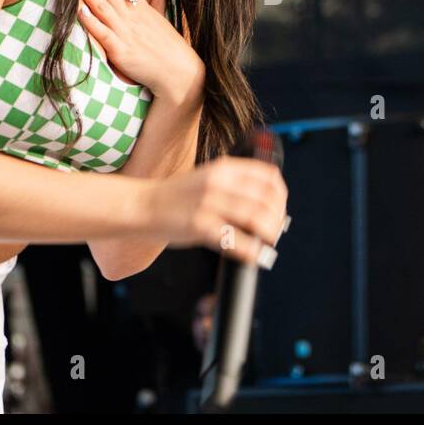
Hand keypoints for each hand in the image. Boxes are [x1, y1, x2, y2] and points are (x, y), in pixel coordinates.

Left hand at [75, 0, 202, 99]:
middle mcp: (130, 14)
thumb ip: (159, 6)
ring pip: (102, 4)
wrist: (181, 76)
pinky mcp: (120, 50)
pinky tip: (78, 9)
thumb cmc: (170, 50)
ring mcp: (124, 31)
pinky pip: (102, 33)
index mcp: (139, 5)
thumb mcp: (163, 23)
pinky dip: (90, 21)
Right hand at [141, 156, 288, 268]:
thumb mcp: (207, 178)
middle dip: (277, 218)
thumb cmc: (177, 197)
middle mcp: (218, 182)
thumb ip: (234, 185)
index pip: (268, 175)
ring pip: (256, 217)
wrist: (143, 205)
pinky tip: (254, 256)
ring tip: (267, 243)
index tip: (280, 209)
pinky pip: (234, 240)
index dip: (281, 194)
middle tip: (275, 232)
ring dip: (268, 234)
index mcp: (223, 168)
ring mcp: (208, 203)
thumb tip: (267, 205)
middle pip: (266, 198)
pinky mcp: (199, 226)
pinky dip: (250, 251)